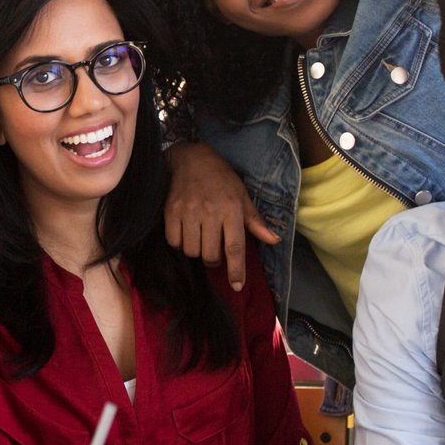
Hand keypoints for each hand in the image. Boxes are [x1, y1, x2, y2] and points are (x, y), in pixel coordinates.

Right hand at [164, 142, 278, 291]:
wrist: (190, 159)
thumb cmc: (221, 179)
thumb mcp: (242, 196)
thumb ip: (255, 221)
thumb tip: (274, 240)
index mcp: (231, 210)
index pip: (235, 247)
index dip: (236, 270)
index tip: (237, 286)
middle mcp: (210, 212)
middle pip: (211, 255)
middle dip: (214, 259)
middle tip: (214, 249)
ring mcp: (188, 212)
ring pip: (192, 251)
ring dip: (197, 251)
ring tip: (200, 238)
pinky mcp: (171, 212)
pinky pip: (174, 242)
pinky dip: (180, 243)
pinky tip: (186, 233)